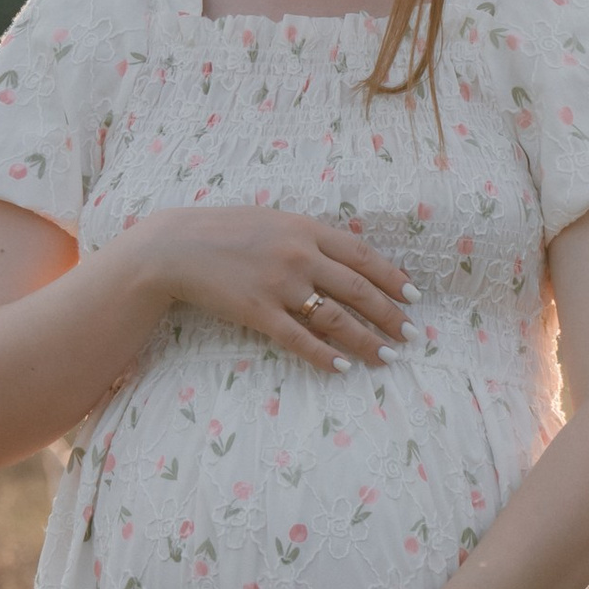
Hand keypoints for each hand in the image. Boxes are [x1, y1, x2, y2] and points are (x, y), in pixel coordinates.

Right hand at [143, 210, 411, 372]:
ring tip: (387, 356)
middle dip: (390, 314)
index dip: (392, 277)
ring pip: (335, 318)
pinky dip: (324, 355)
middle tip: (412, 335)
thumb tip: (344, 258)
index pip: (362, 255)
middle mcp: (299, 256)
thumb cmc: (223, 231)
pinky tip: (343, 367)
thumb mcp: (272, 221)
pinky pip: (299, 339)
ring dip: (366, 340)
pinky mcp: (258, 312)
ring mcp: (279, 285)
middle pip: (357, 289)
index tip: (413, 296)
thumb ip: (307, 237)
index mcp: (306, 229)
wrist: (175, 247)